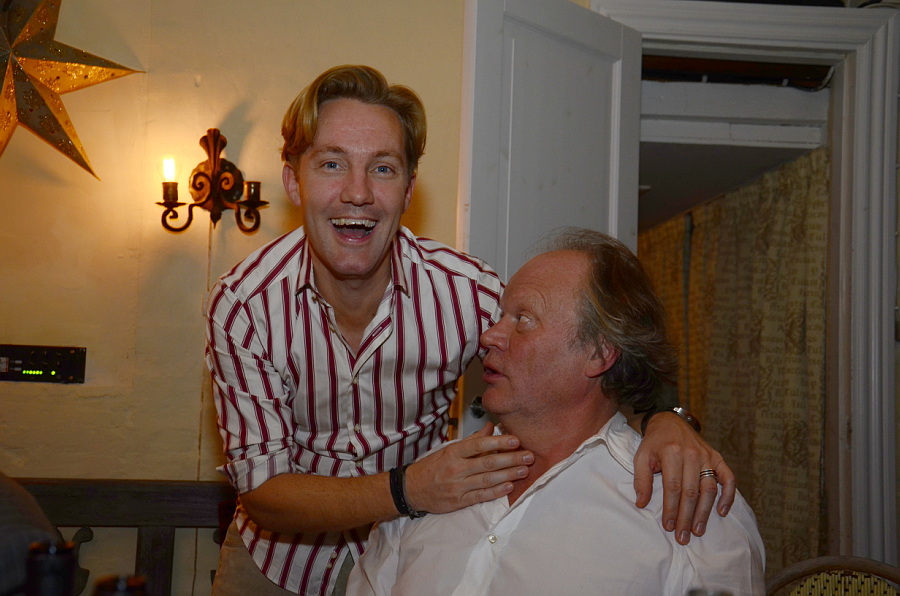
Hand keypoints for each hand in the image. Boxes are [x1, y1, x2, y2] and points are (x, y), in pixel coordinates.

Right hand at [403, 423, 533, 513]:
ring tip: (524, 470)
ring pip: (487, 480)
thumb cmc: (433, 467)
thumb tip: (491, 427)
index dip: (498, 442)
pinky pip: (481, 496)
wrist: (412, 489)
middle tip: (528, 456)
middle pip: (487, 463)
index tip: (515, 440)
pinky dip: (496, 491)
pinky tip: (509, 486)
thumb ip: (472, 440)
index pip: (478, 445)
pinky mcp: (459, 501)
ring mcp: (457, 486)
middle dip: (510, 459)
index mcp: (453, 453)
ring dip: (508, 475)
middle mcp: (456, 469)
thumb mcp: (449, 449)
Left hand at [633, 412, 734, 544]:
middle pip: (691, 492)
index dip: (671, 509)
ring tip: (698, 531)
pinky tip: (721, 511)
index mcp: (672, 453)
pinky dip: (728, 495)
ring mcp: (707, 456)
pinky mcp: (717, 457)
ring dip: (704, 512)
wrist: (670, 422)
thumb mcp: (641, 456)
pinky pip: (728, 478)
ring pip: (709, 489)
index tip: (668, 527)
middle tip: (683, 537)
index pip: (673, 487)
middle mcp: (692, 454)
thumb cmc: (654, 442)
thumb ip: (641, 479)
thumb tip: (642, 504)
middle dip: (687, 517)